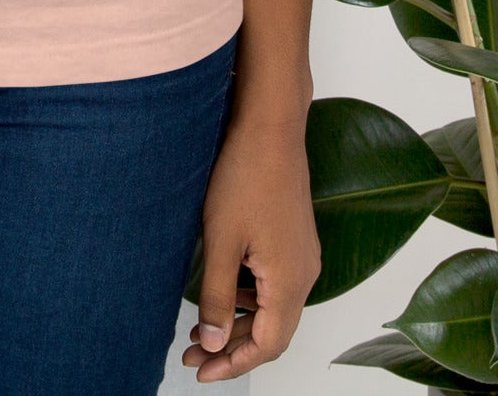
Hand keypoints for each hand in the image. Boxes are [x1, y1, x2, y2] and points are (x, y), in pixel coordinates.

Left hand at [183, 111, 318, 380]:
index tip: (201, 371)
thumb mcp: (221, 241)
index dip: (233, 364)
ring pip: (273, 308)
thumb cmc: (245, 176)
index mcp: (290, 282)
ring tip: (200, 325)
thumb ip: (216, 296)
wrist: (270, 127)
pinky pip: (275, 284)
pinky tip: (222, 288)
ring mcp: (303, 256)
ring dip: (238, 321)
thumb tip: (211, 343)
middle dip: (231, 347)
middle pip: (272, 331)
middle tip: (192, 352)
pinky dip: (248, 297)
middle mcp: (305, 274)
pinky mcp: (295, 239)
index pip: (267, 346)